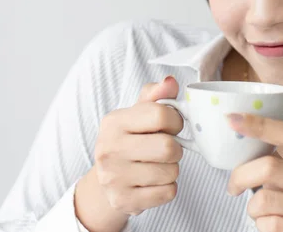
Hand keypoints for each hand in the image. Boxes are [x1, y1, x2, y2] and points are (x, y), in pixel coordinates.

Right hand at [94, 76, 183, 215]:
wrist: (107, 179)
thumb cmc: (130, 140)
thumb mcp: (138, 113)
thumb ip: (157, 95)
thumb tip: (170, 82)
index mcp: (114, 121)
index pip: (161, 115)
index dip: (176, 121)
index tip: (171, 126)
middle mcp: (108, 149)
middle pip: (168, 147)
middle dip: (176, 148)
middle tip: (166, 149)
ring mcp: (113, 178)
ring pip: (171, 172)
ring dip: (172, 169)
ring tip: (158, 165)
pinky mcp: (123, 201)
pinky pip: (168, 193)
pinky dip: (168, 188)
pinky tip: (154, 182)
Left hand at [226, 113, 282, 231]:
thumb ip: (274, 161)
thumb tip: (237, 136)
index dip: (260, 125)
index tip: (231, 119)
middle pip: (269, 167)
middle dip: (241, 176)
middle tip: (233, 186)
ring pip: (264, 200)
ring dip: (253, 208)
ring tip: (263, 211)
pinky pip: (270, 224)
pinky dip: (262, 226)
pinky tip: (273, 226)